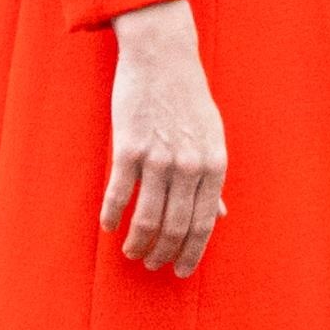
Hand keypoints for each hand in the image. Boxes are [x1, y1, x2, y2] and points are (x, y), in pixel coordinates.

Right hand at [102, 0, 227, 278]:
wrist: (163, 58)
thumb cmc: (189, 99)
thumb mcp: (212, 137)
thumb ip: (212, 179)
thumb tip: (219, 215)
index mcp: (215, 163)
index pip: (204, 222)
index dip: (192, 252)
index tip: (181, 271)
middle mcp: (190, 164)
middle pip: (176, 226)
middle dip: (163, 253)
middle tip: (151, 264)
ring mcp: (159, 157)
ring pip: (147, 218)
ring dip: (137, 242)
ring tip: (131, 252)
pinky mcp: (128, 148)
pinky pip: (118, 195)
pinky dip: (112, 217)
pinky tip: (109, 227)